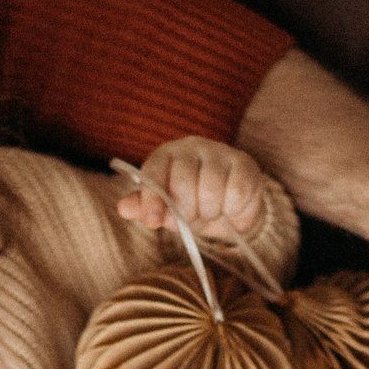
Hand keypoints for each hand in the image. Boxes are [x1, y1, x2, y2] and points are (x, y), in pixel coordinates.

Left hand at [116, 136, 266, 242]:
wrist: (230, 206)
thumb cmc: (191, 203)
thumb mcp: (165, 209)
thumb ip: (144, 207)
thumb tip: (124, 208)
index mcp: (165, 155)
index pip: (153, 173)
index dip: (151, 199)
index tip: (153, 222)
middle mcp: (191, 146)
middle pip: (183, 183)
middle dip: (186, 212)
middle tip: (191, 219)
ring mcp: (219, 151)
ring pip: (211, 190)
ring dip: (210, 212)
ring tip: (210, 212)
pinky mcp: (244, 162)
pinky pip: (236, 192)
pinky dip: (232, 209)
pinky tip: (229, 207)